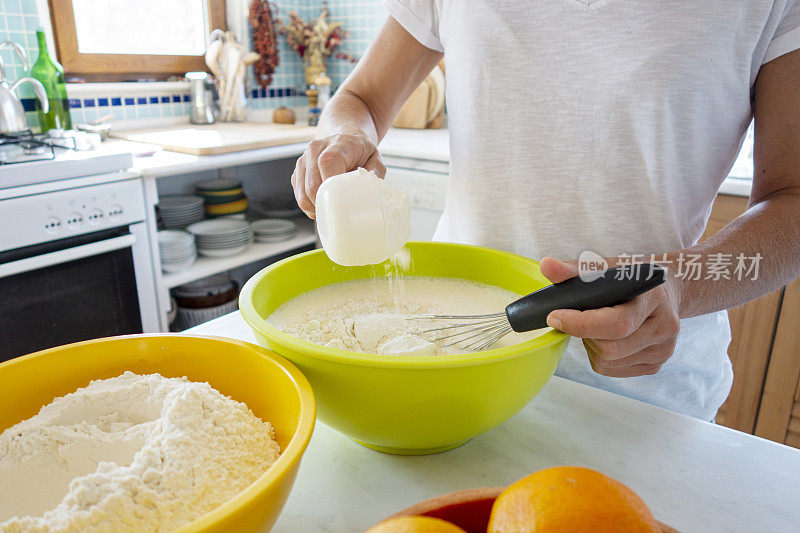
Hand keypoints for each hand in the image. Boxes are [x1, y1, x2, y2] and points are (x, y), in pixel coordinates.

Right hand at [291, 133, 385, 217]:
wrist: (344, 138)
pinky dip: (309, 204)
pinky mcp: (297, 171)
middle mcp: (316, 149)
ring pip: (303, 194)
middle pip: (313, 185)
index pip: (327, 163)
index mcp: (338, 144)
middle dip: (325, 204)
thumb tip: (369, 190)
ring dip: (315, 207)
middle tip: (339, 212)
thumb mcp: (375, 158)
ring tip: (330, 209)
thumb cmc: (360, 151)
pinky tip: (323, 202)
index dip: (331, 185)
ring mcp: (303, 160)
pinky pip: (299, 194)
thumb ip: (375, 173)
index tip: (341, 201)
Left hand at [539, 257, 682, 377]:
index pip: (616, 324)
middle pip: (609, 348)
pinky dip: (600, 356)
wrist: (666, 291)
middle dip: (585, 335)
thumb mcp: (607, 266)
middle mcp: (663, 328)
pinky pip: (612, 370)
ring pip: (607, 362)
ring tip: (597, 326)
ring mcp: (662, 350)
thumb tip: (547, 266)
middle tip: (580, 317)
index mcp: (653, 299)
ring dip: (592, 346)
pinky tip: (607, 338)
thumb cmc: (632, 278)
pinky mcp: (655, 365)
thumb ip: (576, 268)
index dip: (580, 324)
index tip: (554, 316)